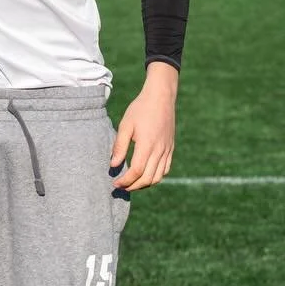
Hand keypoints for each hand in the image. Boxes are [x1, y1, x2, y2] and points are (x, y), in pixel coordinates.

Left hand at [110, 65, 177, 191]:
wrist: (161, 98)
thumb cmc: (140, 109)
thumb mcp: (125, 125)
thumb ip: (119, 145)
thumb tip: (113, 165)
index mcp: (147, 145)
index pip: (136, 171)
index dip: (125, 181)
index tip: (115, 183)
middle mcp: (160, 151)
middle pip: (148, 178)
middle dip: (133, 186)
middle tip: (120, 187)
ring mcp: (167, 150)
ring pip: (158, 177)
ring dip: (145, 184)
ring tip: (131, 184)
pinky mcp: (171, 148)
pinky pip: (165, 169)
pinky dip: (155, 177)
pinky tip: (145, 175)